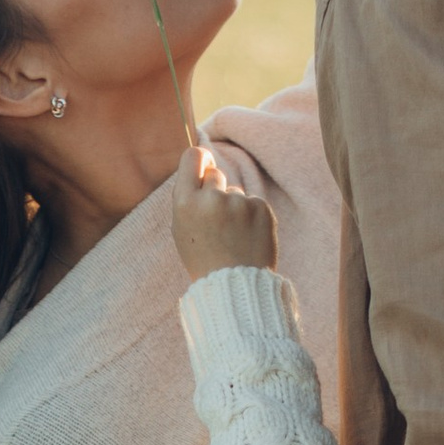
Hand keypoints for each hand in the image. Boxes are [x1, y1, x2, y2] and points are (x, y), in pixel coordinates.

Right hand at [169, 142, 278, 285]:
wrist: (235, 287)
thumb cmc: (204, 260)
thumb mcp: (182, 229)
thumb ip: (189, 198)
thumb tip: (205, 166)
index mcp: (185, 202)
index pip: (193, 157)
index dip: (200, 159)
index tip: (205, 164)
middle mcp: (211, 198)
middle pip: (216, 175)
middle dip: (216, 191)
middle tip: (217, 222)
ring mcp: (239, 202)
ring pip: (236, 192)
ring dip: (235, 208)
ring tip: (233, 237)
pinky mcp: (261, 208)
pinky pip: (253, 203)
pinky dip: (252, 217)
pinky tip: (247, 238)